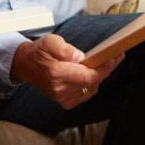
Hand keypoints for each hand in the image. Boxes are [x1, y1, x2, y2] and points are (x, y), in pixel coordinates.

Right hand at [10, 34, 124, 108]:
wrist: (27, 66)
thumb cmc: (40, 51)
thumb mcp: (50, 41)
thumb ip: (65, 49)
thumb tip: (80, 57)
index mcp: (56, 74)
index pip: (88, 76)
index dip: (104, 68)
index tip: (115, 57)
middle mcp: (60, 89)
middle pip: (93, 82)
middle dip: (106, 69)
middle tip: (117, 56)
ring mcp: (62, 98)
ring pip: (91, 88)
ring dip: (101, 76)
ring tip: (109, 62)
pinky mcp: (66, 102)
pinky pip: (86, 93)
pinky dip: (93, 83)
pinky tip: (96, 73)